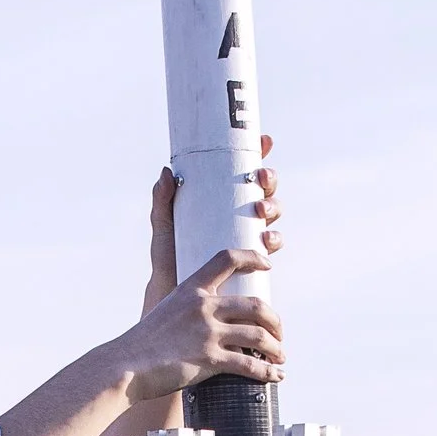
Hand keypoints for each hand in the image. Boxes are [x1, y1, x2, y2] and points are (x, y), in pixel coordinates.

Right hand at [109, 249, 284, 400]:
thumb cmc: (143, 344)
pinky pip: (249, 365)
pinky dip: (268, 372)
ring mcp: (207, 332)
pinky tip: (276, 376)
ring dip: (275, 347)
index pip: (227, 259)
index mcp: (191, 290)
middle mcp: (203, 306)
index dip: (252, 257)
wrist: (125, 366)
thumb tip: (211, 321)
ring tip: (280, 356)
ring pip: (258, 335)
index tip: (267, 263)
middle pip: (256, 304)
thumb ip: (190, 311)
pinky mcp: (209, 359)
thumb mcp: (166, 312)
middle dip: (275, 321)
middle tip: (278, 333)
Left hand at [143, 135, 280, 311]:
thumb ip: (162, 200)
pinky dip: (274, 240)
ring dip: (273, 208)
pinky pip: (271, 247)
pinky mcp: (252, 261)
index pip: (246, 173)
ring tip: (260, 212)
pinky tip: (266, 240)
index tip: (264, 143)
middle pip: (264, 190)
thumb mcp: (164, 225)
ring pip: (272, 215)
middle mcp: (241, 217)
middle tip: (259, 179)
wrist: (173, 293)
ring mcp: (249, 237)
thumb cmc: (168, 256)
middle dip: (268, 180)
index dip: (260, 154)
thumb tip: (167, 172)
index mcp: (224, 201)